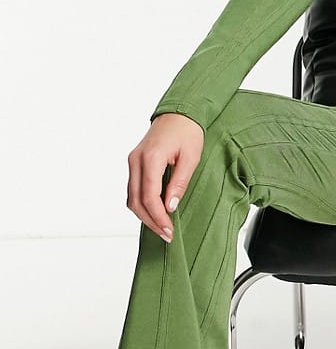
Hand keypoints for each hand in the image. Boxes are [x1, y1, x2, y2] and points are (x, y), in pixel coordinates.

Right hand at [127, 113, 204, 241]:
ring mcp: (133, 162)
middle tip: (166, 234)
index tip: (169, 230)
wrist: (179, 113)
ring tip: (162, 227)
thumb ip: (179, 183)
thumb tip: (170, 206)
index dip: (158, 217)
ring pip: (131, 197)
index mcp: (150, 158)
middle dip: (150, 221)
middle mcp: (136, 160)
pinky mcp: (135, 163)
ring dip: (145, 215)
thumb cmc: (187, 132)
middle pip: (136, 200)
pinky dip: (142, 204)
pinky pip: (134, 189)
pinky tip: (155, 213)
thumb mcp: (191, 158)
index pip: (149, 196)